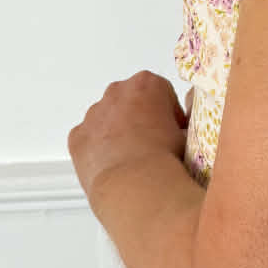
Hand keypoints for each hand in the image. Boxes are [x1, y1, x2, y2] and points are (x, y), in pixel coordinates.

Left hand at [68, 70, 191, 213]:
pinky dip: (100, 150)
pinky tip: (115, 166)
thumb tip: (183, 131)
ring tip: (134, 159)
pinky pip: (90, 140)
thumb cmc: (165, 158)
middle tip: (154, 145)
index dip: (170, 116)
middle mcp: (116, 92)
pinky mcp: (77, 136)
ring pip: (108, 119)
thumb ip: (184, 124)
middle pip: (132, 101)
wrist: (135, 184)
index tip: (174, 133)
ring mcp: (93, 114)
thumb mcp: (189, 134)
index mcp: (147, 83)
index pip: (163, 93)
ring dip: (119, 133)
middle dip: (141, 119)